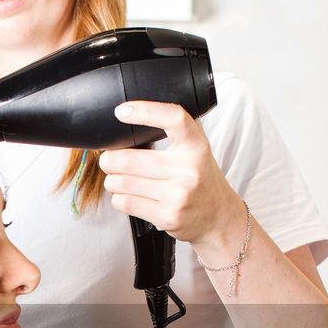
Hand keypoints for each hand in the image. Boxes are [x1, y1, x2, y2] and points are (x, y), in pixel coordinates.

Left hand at [98, 100, 240, 247]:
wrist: (219, 216)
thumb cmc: (200, 179)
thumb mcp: (196, 149)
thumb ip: (174, 131)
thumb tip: (131, 116)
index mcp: (196, 146)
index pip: (174, 119)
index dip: (145, 111)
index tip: (122, 111)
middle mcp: (189, 169)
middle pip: (129, 160)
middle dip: (109, 160)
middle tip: (109, 160)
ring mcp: (178, 195)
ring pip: (122, 183)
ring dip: (111, 181)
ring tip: (118, 179)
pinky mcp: (167, 216)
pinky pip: (125, 203)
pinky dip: (118, 198)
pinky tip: (127, 196)